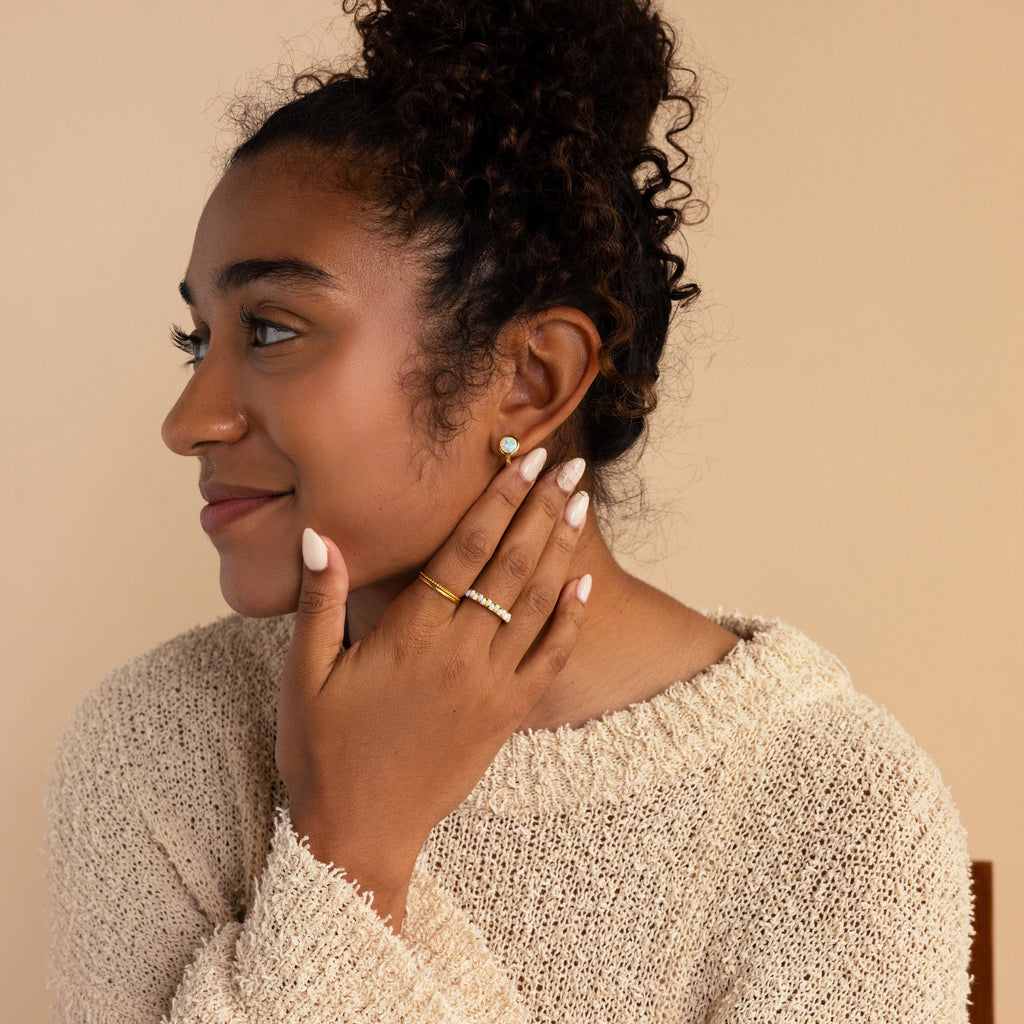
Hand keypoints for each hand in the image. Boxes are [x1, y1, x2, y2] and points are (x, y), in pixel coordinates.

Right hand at [276, 450, 590, 930]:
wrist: (362, 833)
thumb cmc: (324, 753)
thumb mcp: (305, 675)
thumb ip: (320, 602)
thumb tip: (321, 536)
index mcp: (410, 635)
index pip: (465, 548)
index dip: (497, 499)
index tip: (522, 461)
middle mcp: (460, 652)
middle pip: (511, 563)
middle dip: (541, 508)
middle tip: (568, 466)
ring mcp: (491, 685)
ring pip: (537, 602)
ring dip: (562, 548)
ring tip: (580, 504)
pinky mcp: (508, 715)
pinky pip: (551, 658)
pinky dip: (570, 617)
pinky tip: (584, 581)